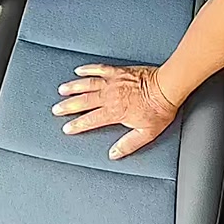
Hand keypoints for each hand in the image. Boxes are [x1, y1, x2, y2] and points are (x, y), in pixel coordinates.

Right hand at [52, 64, 180, 159]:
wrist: (167, 87)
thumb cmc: (159, 108)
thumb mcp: (146, 133)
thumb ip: (128, 144)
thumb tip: (114, 154)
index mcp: (114, 112)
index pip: (90, 120)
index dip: (77, 125)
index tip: (67, 128)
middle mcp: (110, 96)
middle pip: (83, 102)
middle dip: (68, 106)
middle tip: (56, 109)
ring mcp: (112, 82)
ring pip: (87, 84)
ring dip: (73, 87)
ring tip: (61, 90)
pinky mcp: (118, 71)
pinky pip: (98, 69)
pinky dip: (88, 69)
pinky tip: (79, 70)